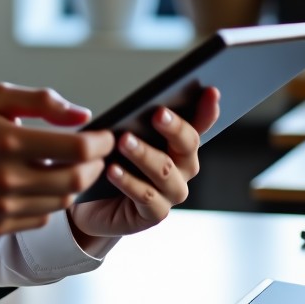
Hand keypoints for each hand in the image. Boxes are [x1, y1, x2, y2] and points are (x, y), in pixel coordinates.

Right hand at [0, 83, 113, 235]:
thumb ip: (39, 101)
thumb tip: (81, 114)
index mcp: (9, 140)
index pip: (77, 148)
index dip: (101, 142)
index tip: (105, 135)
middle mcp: (9, 177)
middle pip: (77, 179)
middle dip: (96, 165)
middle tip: (95, 153)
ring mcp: (5, 206)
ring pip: (63, 201)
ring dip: (75, 183)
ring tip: (69, 166)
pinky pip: (42, 217)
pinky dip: (51, 201)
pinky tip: (40, 184)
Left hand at [68, 86, 221, 244]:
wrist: (93, 201)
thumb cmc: (110, 158)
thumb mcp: (117, 131)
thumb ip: (128, 117)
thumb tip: (126, 99)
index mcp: (177, 143)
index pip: (197, 123)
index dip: (207, 109)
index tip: (211, 91)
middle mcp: (181, 167)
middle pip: (187, 145)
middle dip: (174, 128)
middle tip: (157, 114)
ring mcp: (171, 192)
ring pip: (165, 171)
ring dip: (144, 154)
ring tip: (123, 140)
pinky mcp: (154, 213)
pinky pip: (146, 197)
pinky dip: (128, 182)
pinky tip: (112, 169)